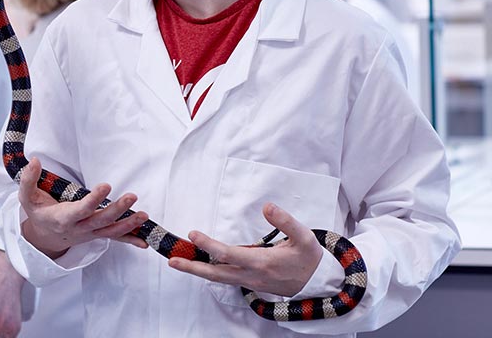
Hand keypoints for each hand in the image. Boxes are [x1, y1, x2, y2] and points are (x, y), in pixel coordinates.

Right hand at [18, 157, 148, 258]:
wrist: (43, 237)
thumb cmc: (38, 213)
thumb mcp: (27, 198)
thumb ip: (29, 179)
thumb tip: (35, 161)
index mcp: (62, 218)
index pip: (81, 209)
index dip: (94, 200)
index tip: (106, 186)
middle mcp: (78, 228)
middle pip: (101, 220)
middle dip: (118, 210)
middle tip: (132, 196)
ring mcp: (89, 233)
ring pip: (110, 231)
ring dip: (128, 224)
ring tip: (144, 215)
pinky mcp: (96, 234)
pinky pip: (115, 239)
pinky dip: (130, 240)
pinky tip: (145, 242)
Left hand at [167, 203, 321, 296]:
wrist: (319, 284)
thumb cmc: (309, 258)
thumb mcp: (304, 237)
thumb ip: (285, 221)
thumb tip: (267, 206)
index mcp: (262, 262)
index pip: (228, 254)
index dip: (209, 245)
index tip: (193, 234)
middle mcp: (251, 275)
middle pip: (215, 273)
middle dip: (192, 266)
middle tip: (172, 259)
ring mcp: (249, 281)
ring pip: (218, 278)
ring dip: (196, 270)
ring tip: (177, 262)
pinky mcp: (249, 282)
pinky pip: (225, 278)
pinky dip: (209, 272)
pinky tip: (198, 264)